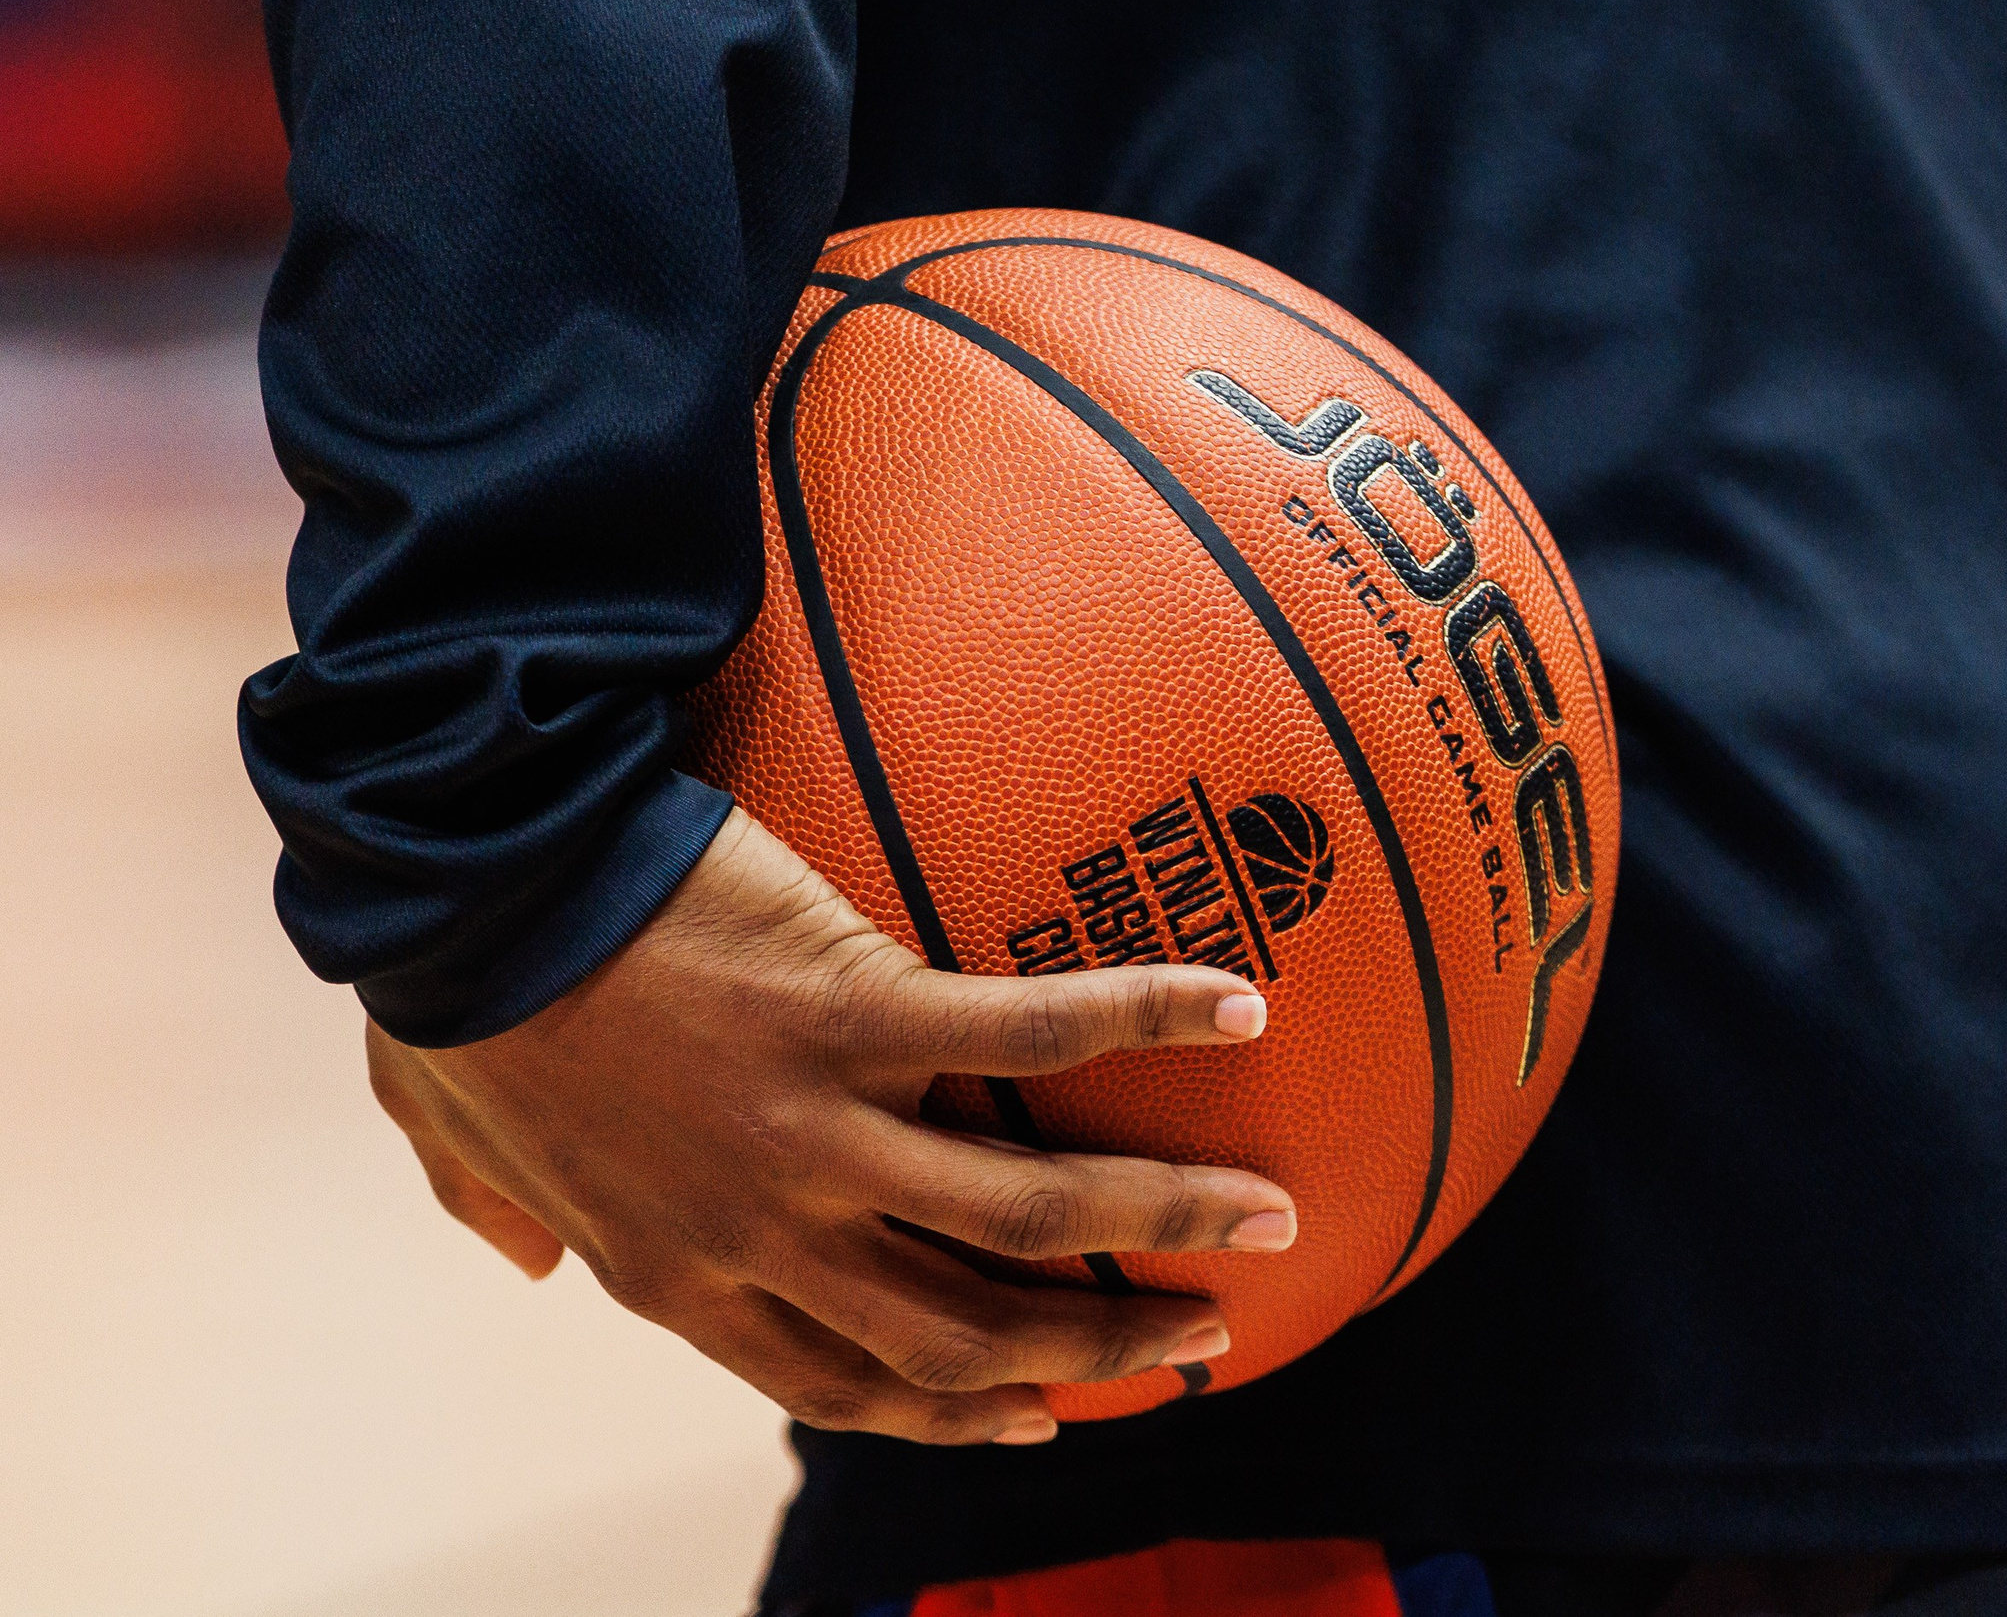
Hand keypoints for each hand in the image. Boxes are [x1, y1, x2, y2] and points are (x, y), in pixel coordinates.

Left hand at [366, 807, 1293, 1445]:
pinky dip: (1143, 1025)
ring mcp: (816, 1131)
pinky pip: (1030, 1038)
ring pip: (1025, 1221)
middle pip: (966, 1336)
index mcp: (679, 1272)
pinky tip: (1238, 1012)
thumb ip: (492, 1211)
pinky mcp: (853, 1014)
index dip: (955, 1414)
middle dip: (1096, 1351)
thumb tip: (521, 1261)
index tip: (1042, 1415)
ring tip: (1269, 1219)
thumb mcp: (448, 1134)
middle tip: (1202, 1339)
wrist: (458, 879)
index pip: (843, 1383)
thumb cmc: (450, 989)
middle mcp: (763, 1229)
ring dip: (1162, 1226)